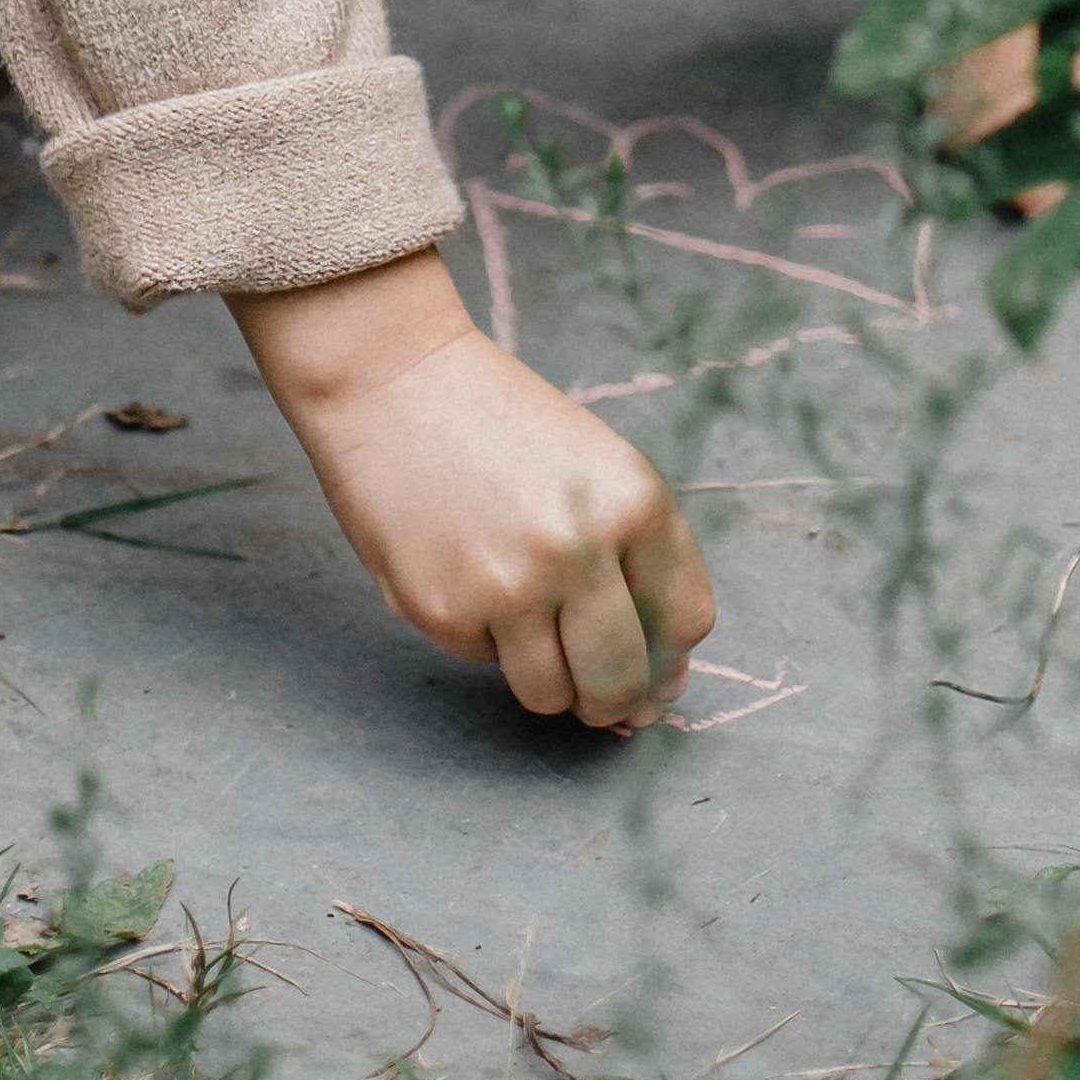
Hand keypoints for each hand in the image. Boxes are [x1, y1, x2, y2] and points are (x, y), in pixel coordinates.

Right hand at [233, 249, 712, 727]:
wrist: (394, 380)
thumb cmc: (500, 422)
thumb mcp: (596, 467)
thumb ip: (637, 561)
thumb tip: (662, 685)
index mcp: (633, 502)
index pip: (685, 621)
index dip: (669, 658)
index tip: (651, 669)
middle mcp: (580, 550)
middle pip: (623, 680)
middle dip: (613, 699)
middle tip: (595, 691)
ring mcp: (511, 588)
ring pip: (552, 696)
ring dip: (546, 679)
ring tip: (520, 618)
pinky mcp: (446, 614)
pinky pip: (484, 662)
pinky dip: (481, 637)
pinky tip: (462, 575)